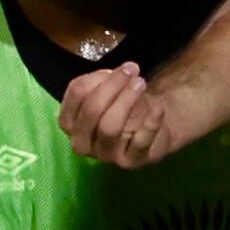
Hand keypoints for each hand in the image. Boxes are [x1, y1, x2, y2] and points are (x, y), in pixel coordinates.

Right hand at [56, 62, 182, 168]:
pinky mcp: (131, 162)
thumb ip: (102, 81)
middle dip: (112, 87)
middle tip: (132, 71)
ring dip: (126, 101)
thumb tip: (111, 76)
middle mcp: (83, 143)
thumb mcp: (110, 90)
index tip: (121, 67)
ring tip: (141, 83)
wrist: (152, 127)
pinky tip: (158, 108)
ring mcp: (106, 156)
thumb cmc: (125, 106)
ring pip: (109, 128)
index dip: (96, 78)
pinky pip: (139, 143)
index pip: (75, 96)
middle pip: (91, 112)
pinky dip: (150, 122)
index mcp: (71, 123)